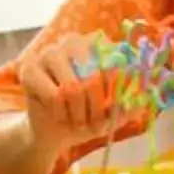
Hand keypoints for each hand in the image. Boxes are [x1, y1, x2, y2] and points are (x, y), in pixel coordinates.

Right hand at [14, 32, 117, 171]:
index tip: (116, 111)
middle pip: (95, 76)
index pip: (118, 64)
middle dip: (98, 108)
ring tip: (79, 122)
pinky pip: (54, 96)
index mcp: (100, 45)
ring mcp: (50, 52)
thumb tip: (143, 101)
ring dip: (79, 115)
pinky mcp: (29, 68)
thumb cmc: (88, 115)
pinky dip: (61, 114)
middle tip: (97, 126)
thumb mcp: (114, 113)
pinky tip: (59, 116)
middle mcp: (75, 41)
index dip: (119, 93)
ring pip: (73, 88)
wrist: (55, 131)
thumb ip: (129, 105)